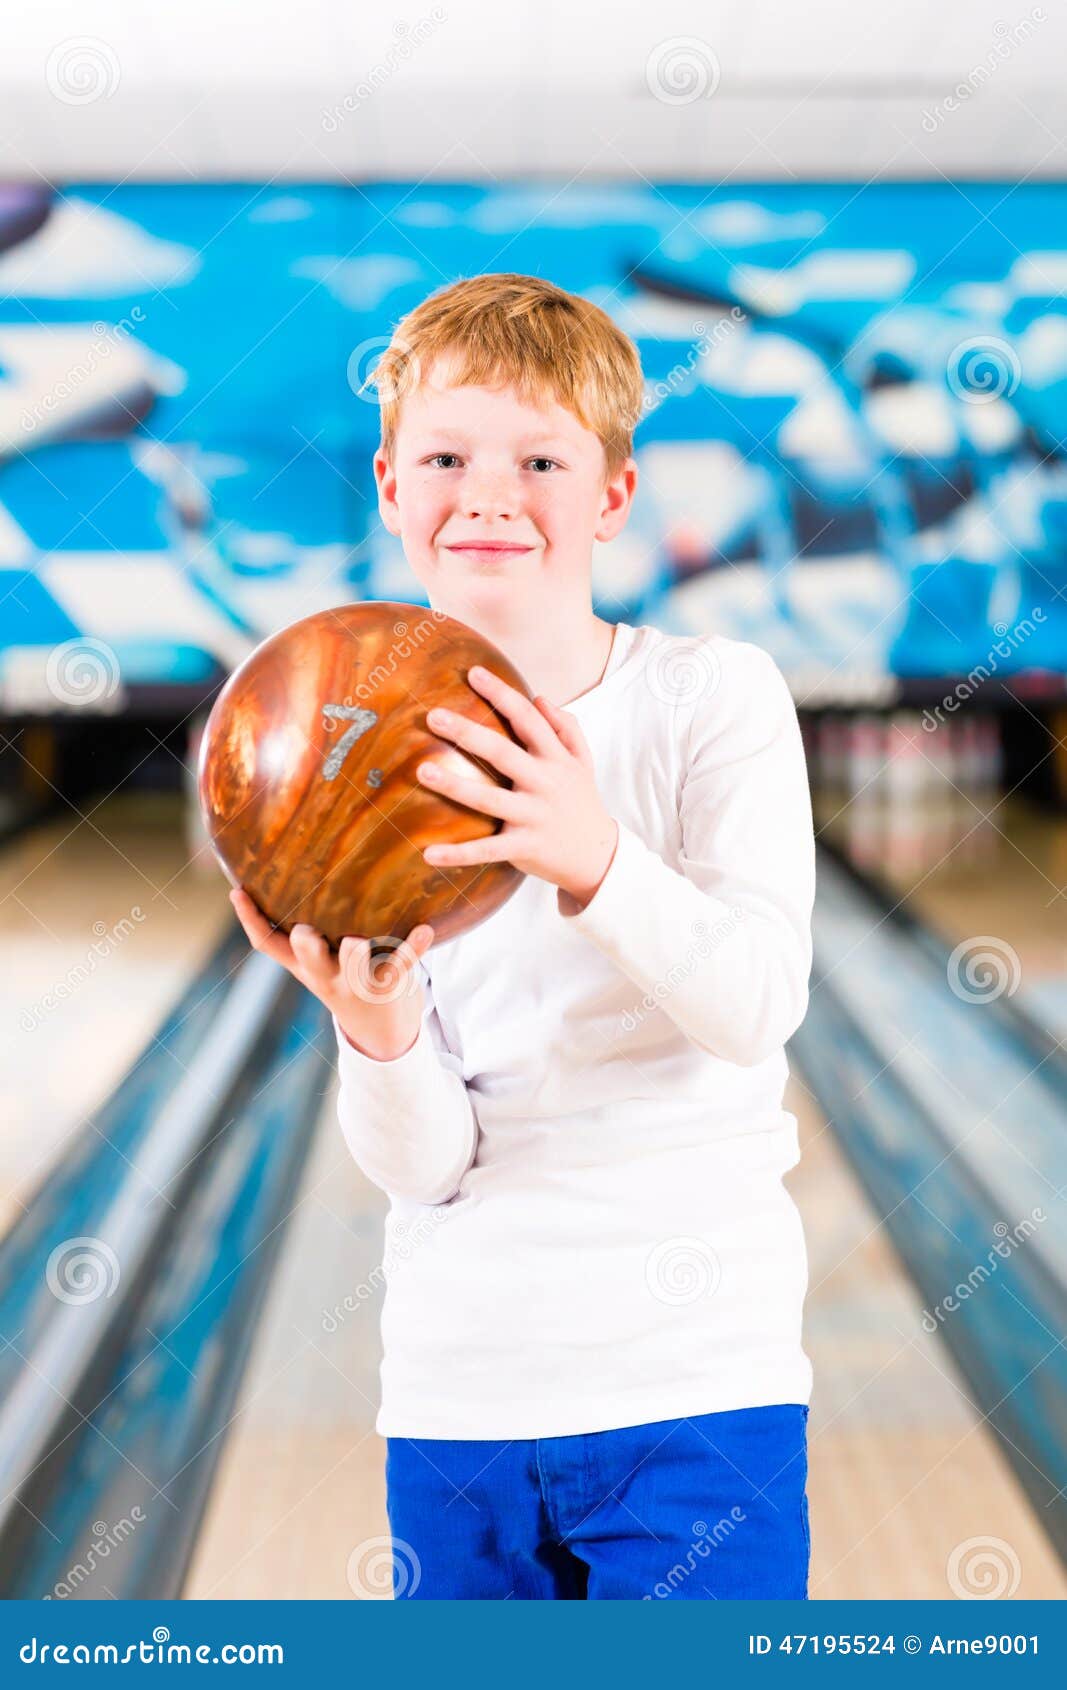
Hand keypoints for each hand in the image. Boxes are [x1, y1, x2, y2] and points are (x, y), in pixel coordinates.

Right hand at [228, 886, 433, 1060]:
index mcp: (305, 966)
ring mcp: (357, 984)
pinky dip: (414, 947)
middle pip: (307, 959)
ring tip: (358, 941)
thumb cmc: (347, 982)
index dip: (250, 920)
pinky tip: (425, 929)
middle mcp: (326, 976)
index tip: (237, 890)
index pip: (268, 944)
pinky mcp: (389, 986)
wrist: (381, 1033)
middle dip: (306, 945)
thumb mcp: (321, 965)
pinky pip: (402, 964)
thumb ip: (308, 936)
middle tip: (305, 931)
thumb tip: (298, 878)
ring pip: (353, 967)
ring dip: (354, 954)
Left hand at [415, 665, 618, 911]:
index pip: (527, 718)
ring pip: (489, 799)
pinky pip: (487, 850)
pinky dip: (458, 854)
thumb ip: (566, 728)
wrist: (598, 856)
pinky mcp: (524, 846)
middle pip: (502, 753)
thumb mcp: (582, 762)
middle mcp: (545, 783)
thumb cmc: (581, 802)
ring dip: (454, 786)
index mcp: (555, 758)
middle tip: (433, 716)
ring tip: (422, 770)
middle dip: (468, 732)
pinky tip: (428, 852)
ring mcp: (534, 816)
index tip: (474, 672)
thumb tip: (541, 698)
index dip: (502, 694)